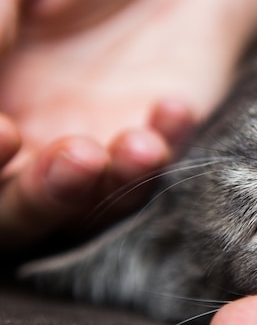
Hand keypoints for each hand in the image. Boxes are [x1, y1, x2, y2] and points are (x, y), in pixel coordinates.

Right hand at [0, 0, 256, 249]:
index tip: (5, 134)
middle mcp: (26, 142)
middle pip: (10, 218)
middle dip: (36, 201)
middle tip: (77, 156)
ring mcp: (90, 150)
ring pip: (81, 215)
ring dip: (104, 192)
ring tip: (136, 146)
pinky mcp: (153, 147)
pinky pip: (153, 176)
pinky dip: (165, 150)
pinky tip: (172, 107)